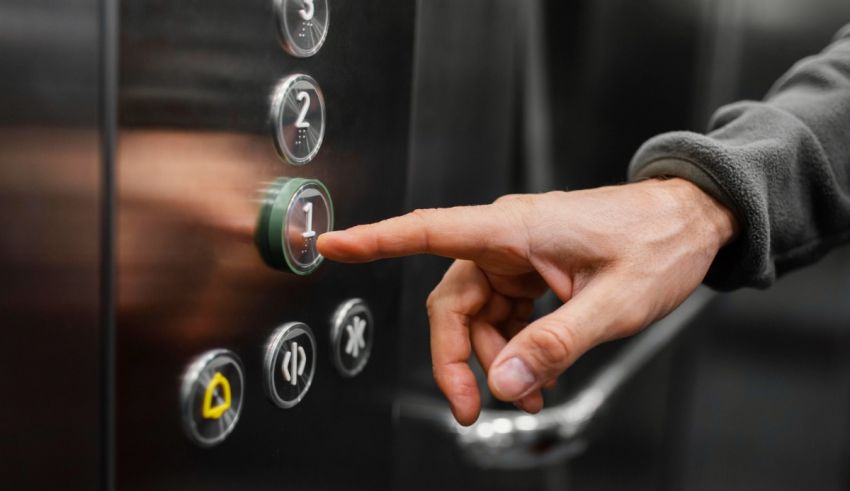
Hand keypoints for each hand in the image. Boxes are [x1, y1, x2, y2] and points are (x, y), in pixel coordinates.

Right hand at [317, 178, 736, 424]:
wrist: (691, 223)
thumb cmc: (657, 242)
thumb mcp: (613, 302)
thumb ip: (557, 343)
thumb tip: (505, 381)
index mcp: (514, 230)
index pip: (428, 231)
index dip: (375, 240)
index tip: (331, 243)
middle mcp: (506, 241)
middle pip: (452, 303)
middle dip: (457, 358)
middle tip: (471, 407)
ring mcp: (518, 259)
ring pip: (476, 318)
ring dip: (492, 361)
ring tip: (527, 394)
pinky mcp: (532, 275)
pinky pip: (503, 319)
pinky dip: (512, 351)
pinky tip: (535, 376)